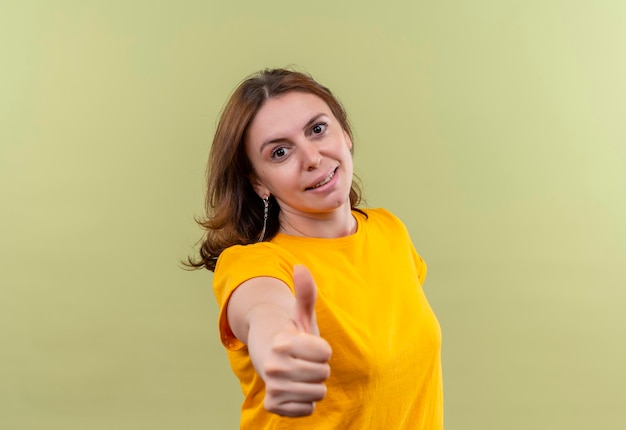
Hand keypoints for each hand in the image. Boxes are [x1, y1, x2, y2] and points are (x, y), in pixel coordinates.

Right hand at [261, 265, 331, 416]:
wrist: (271, 359)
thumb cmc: (293, 336)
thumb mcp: (301, 315)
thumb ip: (305, 293)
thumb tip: (301, 267)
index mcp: (283, 341)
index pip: (325, 353)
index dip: (322, 350)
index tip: (310, 346)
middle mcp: (273, 364)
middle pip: (323, 374)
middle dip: (320, 368)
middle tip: (306, 362)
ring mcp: (272, 386)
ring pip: (317, 393)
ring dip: (314, 385)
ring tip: (301, 375)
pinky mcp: (273, 405)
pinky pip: (308, 409)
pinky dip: (306, 402)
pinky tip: (295, 390)